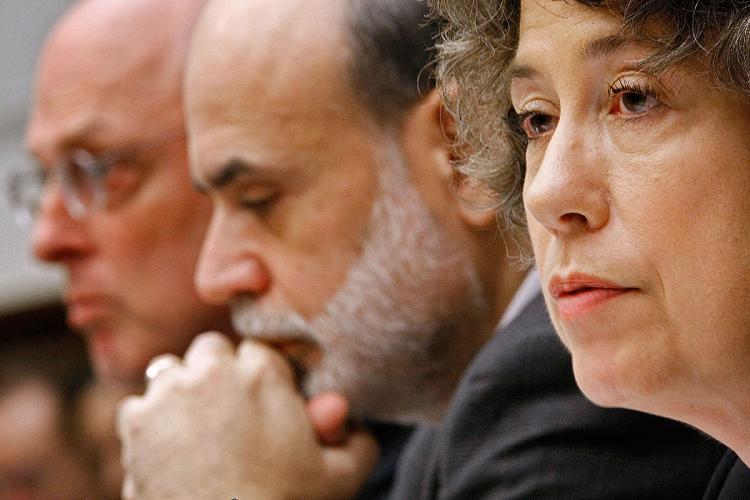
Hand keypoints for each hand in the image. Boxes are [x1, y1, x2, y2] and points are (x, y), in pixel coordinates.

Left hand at [117, 333, 378, 499]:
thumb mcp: (340, 477)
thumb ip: (357, 440)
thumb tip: (352, 422)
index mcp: (263, 374)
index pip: (259, 350)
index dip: (263, 377)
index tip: (265, 403)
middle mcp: (212, 372)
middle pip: (213, 350)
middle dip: (219, 372)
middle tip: (229, 412)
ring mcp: (168, 394)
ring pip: (172, 372)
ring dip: (183, 391)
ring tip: (198, 432)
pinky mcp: (135, 421)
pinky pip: (140, 405)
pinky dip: (151, 422)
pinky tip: (170, 451)